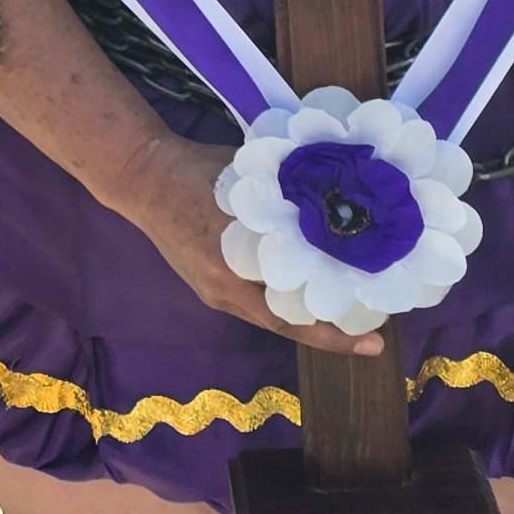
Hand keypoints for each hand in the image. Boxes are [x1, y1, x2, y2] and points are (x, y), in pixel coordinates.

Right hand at [100, 130, 382, 357]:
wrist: (139, 174)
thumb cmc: (194, 170)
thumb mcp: (247, 180)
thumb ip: (288, 196)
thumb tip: (342, 198)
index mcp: (233, 272)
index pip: (294, 319)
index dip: (336, 335)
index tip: (375, 343)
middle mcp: (224, 292)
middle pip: (287, 323)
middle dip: (330, 328)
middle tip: (374, 325)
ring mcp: (214, 291)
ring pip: (272, 314)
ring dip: (307, 313)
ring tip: (348, 307)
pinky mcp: (208, 283)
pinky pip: (254, 300)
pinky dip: (283, 298)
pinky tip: (306, 285)